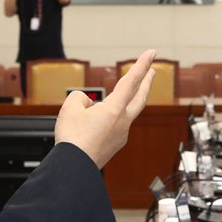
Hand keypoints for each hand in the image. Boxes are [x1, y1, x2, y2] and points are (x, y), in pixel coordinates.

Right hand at [55, 49, 155, 167]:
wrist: (74, 168)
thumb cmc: (72, 140)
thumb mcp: (69, 108)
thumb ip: (80, 98)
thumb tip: (88, 104)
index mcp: (114, 110)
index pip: (131, 81)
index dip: (141, 65)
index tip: (151, 54)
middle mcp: (122, 122)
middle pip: (139, 98)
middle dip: (146, 82)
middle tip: (152, 71)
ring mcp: (121, 135)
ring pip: (122, 113)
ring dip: (116, 104)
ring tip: (91, 110)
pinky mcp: (115, 145)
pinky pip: (112, 126)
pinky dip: (105, 120)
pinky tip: (91, 126)